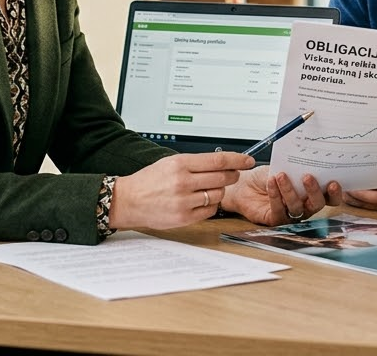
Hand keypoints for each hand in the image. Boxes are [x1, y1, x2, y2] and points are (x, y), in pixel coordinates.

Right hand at [108, 152, 251, 230]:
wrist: (129, 200)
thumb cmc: (149, 181)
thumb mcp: (169, 163)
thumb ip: (195, 163)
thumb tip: (222, 162)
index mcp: (180, 164)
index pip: (218, 160)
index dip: (237, 159)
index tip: (247, 160)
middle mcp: (183, 182)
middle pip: (223, 177)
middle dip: (232, 175)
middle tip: (233, 174)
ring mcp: (184, 201)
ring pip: (218, 195)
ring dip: (220, 191)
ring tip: (210, 189)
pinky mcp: (184, 217)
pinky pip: (210, 211)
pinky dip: (211, 205)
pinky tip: (203, 201)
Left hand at [222, 165, 335, 225]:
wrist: (245, 184)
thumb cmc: (267, 176)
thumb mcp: (284, 167)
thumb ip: (298, 168)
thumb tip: (310, 158)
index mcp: (310, 194)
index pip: (329, 198)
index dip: (335, 193)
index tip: (333, 182)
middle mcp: (303, 206)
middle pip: (316, 205)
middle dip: (314, 191)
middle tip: (307, 177)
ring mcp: (290, 215)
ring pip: (297, 208)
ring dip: (289, 190)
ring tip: (281, 176)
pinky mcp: (275, 220)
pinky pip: (279, 211)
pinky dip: (275, 195)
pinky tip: (271, 183)